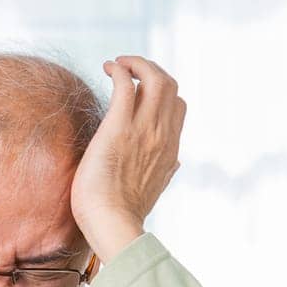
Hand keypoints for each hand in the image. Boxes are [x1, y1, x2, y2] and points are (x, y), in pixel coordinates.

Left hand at [70, 56, 186, 257]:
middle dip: (150, 69)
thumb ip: (165, 172)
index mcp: (170, 150)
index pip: (178, 107)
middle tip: (128, 70)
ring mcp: (143, 129)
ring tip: (117, 64)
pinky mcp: (119, 126)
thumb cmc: (122, 214)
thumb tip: (174, 164)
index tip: (142, 90)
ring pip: (155, 77)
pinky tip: (108, 68)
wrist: (112, 224)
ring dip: (136, 63)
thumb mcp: (154, 191)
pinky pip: (126, 84)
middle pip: (170, 85)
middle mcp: (162, 135)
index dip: (163, 92)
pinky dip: (120, 69)